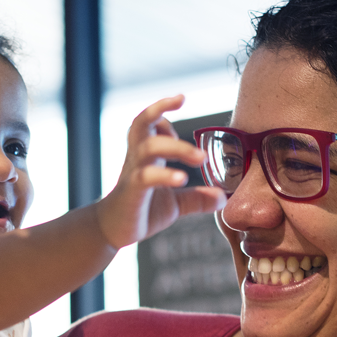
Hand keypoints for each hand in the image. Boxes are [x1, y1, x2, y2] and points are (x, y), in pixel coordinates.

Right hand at [97, 95, 226, 249]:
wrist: (112, 231)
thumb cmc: (141, 210)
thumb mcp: (175, 203)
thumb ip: (197, 197)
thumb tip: (223, 197)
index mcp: (146, 154)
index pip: (147, 121)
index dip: (161, 111)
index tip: (180, 108)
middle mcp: (137, 158)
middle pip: (141, 123)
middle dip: (160, 110)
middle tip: (185, 106)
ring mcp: (133, 173)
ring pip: (148, 146)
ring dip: (176, 147)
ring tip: (200, 158)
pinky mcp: (132, 192)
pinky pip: (145, 177)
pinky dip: (165, 175)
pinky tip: (181, 178)